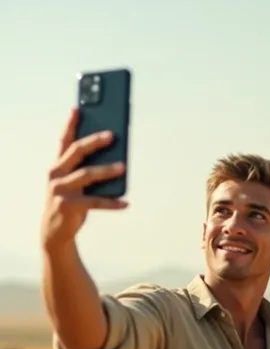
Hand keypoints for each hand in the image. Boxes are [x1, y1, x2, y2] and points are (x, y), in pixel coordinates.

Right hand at [41, 108, 127, 250]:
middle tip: (112, 135)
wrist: (54, 232)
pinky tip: (126, 202)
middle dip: (94, 141)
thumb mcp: (74, 184)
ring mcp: (60, 190)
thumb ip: (86, 171)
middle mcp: (56, 174)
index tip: (78, 108)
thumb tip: (116, 159)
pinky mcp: (68, 206)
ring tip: (124, 167)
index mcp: (57, 166)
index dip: (70, 124)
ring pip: (87, 175)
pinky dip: (112, 203)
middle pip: (76, 152)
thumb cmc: (70, 202)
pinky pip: (95, 202)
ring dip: (107, 170)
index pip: (64, 140)